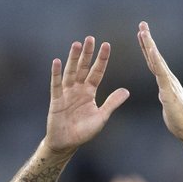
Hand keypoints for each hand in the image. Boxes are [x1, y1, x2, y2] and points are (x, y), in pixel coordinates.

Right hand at [43, 36, 129, 154]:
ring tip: (76, 44)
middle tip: (90, 38)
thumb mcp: (101, 117)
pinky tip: (56, 61)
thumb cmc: (83, 132)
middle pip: (83, 68)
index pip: (97, 72)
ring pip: (71, 72)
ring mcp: (66, 93)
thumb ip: (112, 103)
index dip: (102, 59)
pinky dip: (56, 73)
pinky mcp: (56, 100)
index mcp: (90, 92)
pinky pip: (56, 85)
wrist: (66, 143)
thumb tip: (126, 91)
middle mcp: (78, 89)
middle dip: (87, 53)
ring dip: (73, 59)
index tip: (106, 45)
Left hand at [137, 21, 182, 144]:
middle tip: (142, 24)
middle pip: (155, 56)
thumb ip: (166, 96)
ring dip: (150, 45)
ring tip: (142, 32)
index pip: (154, 62)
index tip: (142, 35)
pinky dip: (155, 60)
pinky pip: (160, 72)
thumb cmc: (179, 121)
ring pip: (157, 61)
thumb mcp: (168, 105)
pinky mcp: (169, 90)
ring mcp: (169, 83)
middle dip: (148, 40)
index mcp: (165, 82)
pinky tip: (150, 50)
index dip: (147, 49)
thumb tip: (165, 94)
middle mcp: (168, 79)